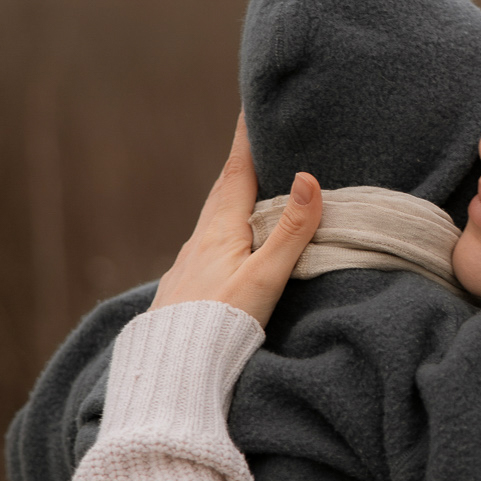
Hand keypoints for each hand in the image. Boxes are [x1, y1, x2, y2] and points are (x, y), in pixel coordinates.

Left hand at [152, 113, 322, 328]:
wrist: (172, 371)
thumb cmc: (219, 325)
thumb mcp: (265, 277)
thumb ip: (290, 231)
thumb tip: (307, 178)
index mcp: (219, 230)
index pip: (236, 173)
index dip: (246, 141)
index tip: (250, 108)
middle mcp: (199, 241)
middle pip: (222, 193)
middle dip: (239, 166)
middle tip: (253, 143)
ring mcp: (189, 265)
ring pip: (213, 221)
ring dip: (230, 200)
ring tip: (246, 190)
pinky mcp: (185, 288)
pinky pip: (207, 246)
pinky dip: (222, 231)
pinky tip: (226, 247)